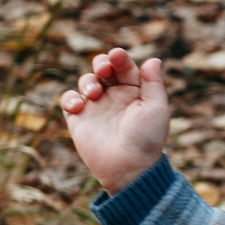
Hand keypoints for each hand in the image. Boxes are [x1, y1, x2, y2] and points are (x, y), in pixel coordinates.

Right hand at [60, 47, 169, 195]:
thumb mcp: (156, 109)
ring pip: (86, 81)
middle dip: (100, 63)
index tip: (117, 55)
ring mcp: (95, 106)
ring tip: (94, 94)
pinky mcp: (78, 118)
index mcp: (134, 91)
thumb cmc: (146, 140)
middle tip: (103, 69)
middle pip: (102, 67)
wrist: (128, 168)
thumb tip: (154, 59)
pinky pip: (68, 99)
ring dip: (88, 81)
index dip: (119, 58)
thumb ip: (154, 84)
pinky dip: (70, 98)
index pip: (124, 66)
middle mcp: (114, 96)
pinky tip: (79, 106)